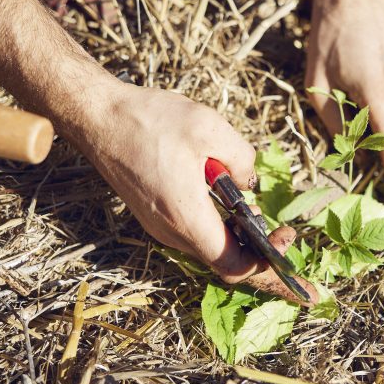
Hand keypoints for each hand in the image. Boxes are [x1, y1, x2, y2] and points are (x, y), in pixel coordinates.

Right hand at [75, 83, 316, 302]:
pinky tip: (230, 203)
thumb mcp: (210, 127)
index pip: (234, 266)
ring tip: (257, 213)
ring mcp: (159, 227)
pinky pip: (194, 233)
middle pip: (225, 262)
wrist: (99, 117)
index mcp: (186, 216)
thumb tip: (247, 185)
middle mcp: (170, 231)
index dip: (267, 262)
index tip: (285, 235)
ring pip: (210, 248)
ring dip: (238, 238)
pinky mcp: (154, 216)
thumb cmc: (150, 120)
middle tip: (283, 233)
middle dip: (259, 253)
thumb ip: (241, 159)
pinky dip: (218, 227)